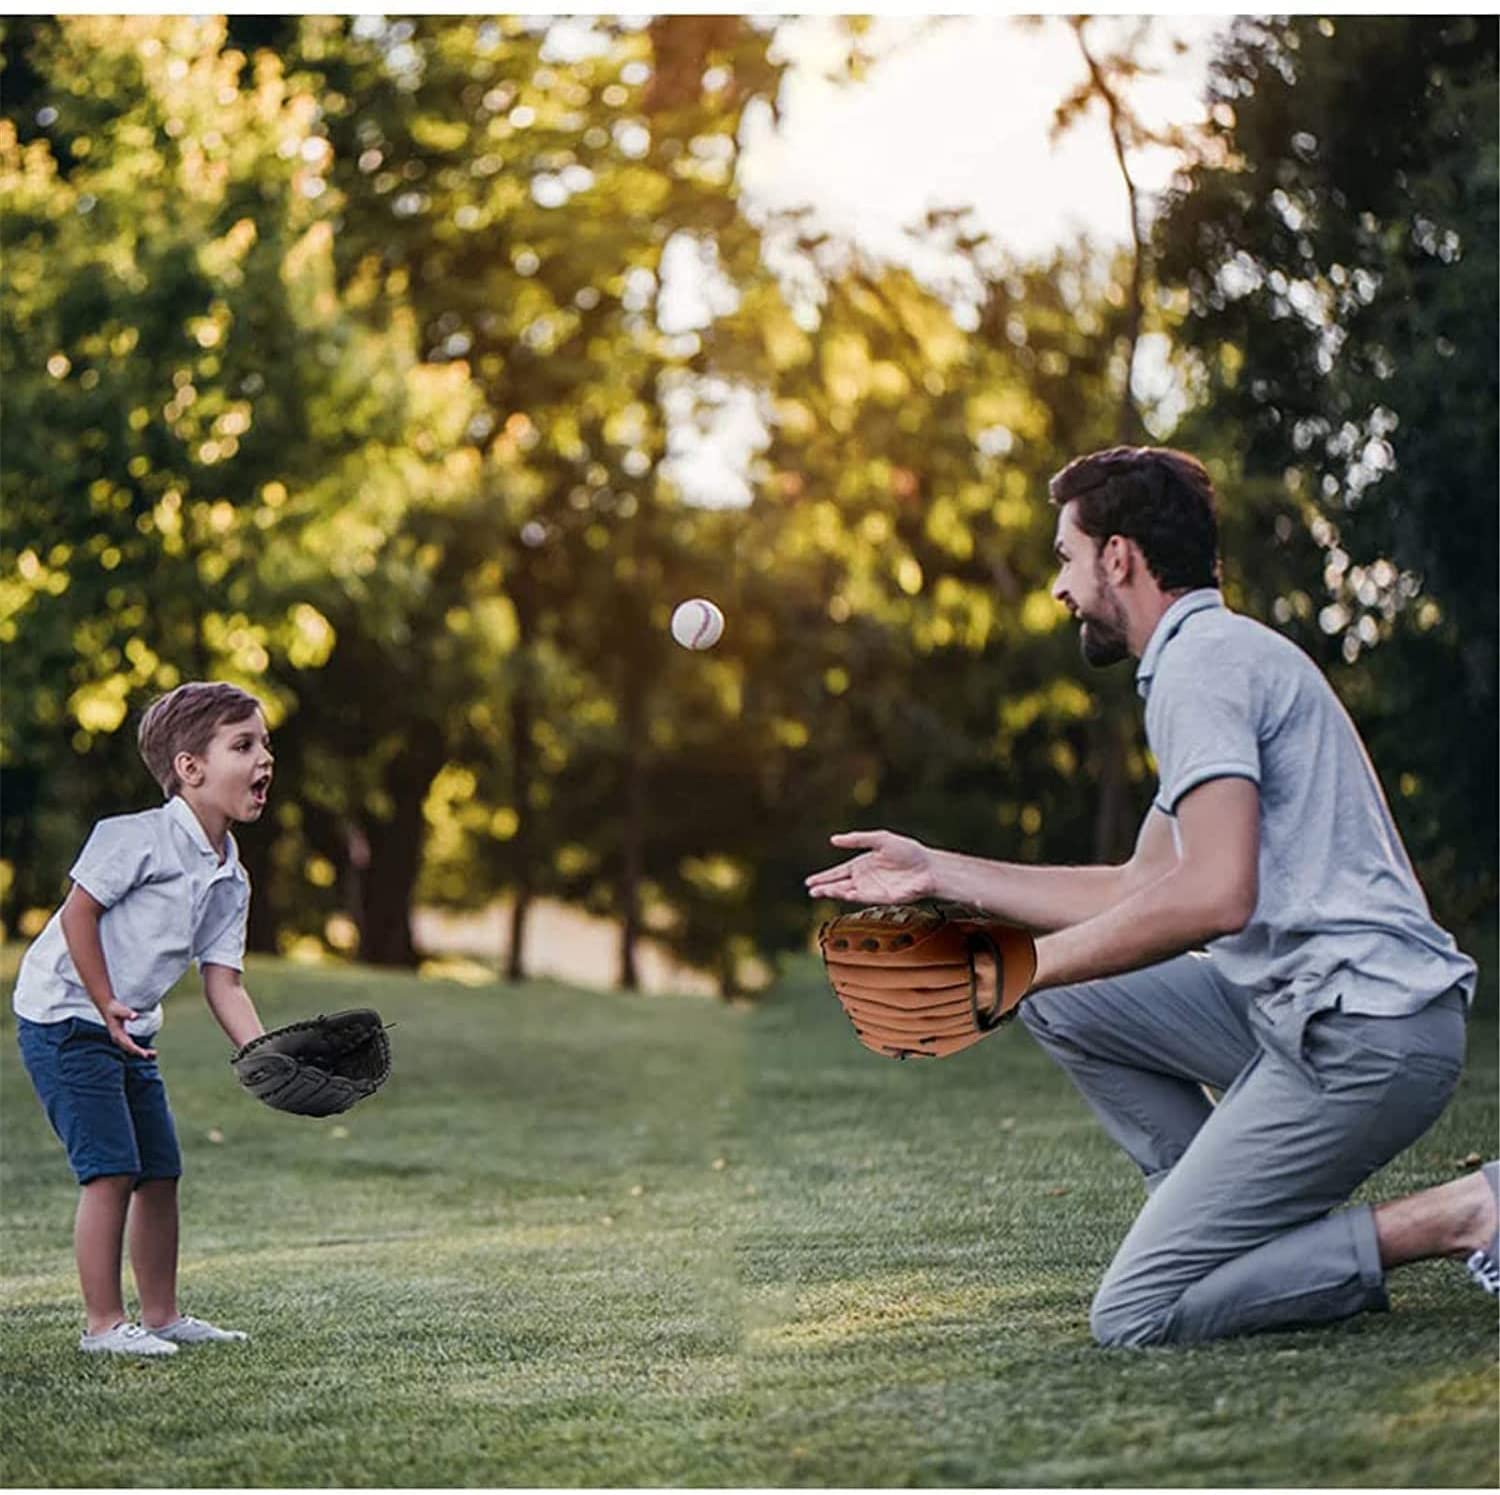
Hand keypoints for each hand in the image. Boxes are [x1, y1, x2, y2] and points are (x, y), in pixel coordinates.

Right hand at [102, 1000, 155, 1059]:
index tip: (144, 1055)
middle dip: (141, 1053)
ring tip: (154, 1054)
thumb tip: (135, 1016)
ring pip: (130, 1049)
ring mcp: (119, 1039)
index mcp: (117, 1034)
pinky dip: (139, 1049)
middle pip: (129, 1049)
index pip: (127, 1044)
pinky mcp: (122, 1038)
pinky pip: (131, 1046)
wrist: (107, 1007)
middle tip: (153, 1054)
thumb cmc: (114, 1008)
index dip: (136, 1050)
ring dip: (141, 1052)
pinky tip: (148, 1051)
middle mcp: (117, 1038)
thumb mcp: (120, 1009)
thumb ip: (127, 1013)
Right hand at [804, 829, 937, 904]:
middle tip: (810, 890)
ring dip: (833, 892)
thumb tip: (833, 839)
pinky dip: (851, 896)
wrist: (928, 868)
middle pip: (839, 884)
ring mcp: (872, 889)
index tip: (809, 882)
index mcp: (862, 864)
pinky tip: (842, 893)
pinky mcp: (881, 898)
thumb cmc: (908, 851)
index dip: (824, 877)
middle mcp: (865, 878)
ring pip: (847, 892)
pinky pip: (862, 898)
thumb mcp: (880, 839)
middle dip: (824, 887)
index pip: (838, 872)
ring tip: (819, 892)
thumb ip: (857, 839)